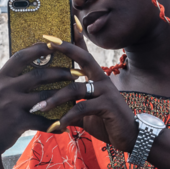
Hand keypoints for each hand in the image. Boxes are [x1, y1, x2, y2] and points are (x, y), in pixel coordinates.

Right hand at [0, 43, 77, 158]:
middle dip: (61, 72)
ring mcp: (11, 105)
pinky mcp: (17, 123)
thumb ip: (10, 80)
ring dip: (63, 94)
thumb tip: (31, 66)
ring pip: (45, 96)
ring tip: (75, 92)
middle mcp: (5, 89)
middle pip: (39, 75)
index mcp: (0, 78)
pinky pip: (42, 121)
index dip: (39, 49)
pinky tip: (64, 126)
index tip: (55, 45)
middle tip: (76, 72)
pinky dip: (55, 124)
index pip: (21, 56)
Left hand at [32, 33, 138, 152]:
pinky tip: (58, 124)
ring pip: (75, 88)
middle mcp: (102, 79)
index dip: (73, 41)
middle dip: (66, 49)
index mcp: (96, 78)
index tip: (58, 31)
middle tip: (47, 43)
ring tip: (39, 107)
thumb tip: (51, 111)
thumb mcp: (86, 114)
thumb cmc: (108, 123)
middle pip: (84, 58)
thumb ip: (71, 108)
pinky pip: (82, 107)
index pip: (84, 54)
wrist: (130, 136)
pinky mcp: (108, 105)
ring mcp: (106, 91)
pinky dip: (67, 116)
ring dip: (55, 98)